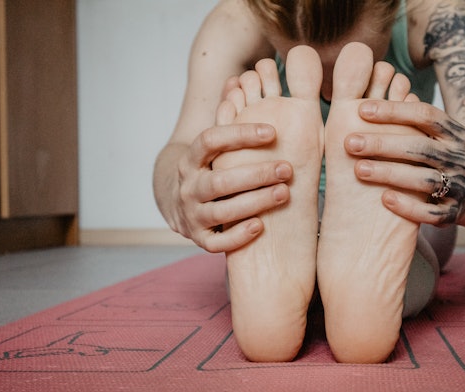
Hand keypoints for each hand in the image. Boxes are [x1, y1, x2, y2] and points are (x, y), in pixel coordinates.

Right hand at [172, 123, 292, 251]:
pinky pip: (217, 243)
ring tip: (284, 194)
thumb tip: (242, 76)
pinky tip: (262, 226)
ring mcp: (192, 214)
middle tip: (287, 169)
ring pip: (221, 211)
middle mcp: (189, 186)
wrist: (177, 201)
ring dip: (254, 202)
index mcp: (192, 157)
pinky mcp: (199, 238)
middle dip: (255, 174)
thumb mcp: (215, 142)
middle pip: (218, 180)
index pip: (211, 140)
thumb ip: (228, 115)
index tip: (272, 131)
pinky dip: (238, 236)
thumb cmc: (211, 166)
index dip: (240, 134)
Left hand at [345, 99, 464, 224]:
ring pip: (425, 180)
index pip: (426, 115)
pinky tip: (384, 199)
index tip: (360, 109)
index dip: (394, 111)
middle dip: (383, 143)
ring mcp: (460, 186)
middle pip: (421, 147)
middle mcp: (461, 158)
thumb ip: (406, 116)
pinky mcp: (455, 214)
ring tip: (359, 169)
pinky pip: (432, 212)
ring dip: (389, 173)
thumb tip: (372, 77)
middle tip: (349, 142)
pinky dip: (408, 206)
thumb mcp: (428, 135)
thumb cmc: (433, 159)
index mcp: (455, 133)